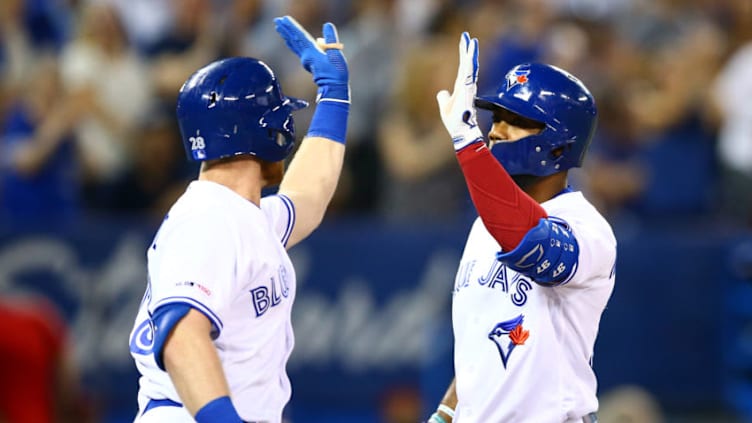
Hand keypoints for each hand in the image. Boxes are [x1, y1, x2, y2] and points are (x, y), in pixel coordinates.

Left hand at [274, 16, 349, 102]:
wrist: (334, 88)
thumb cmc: (336, 73)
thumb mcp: (336, 54)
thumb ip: (331, 39)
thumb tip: (327, 25)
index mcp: (312, 53)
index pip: (300, 36)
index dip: (292, 27)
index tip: (284, 19)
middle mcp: (306, 56)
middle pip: (294, 40)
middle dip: (286, 29)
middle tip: (277, 20)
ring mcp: (306, 60)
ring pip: (294, 45)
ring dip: (286, 35)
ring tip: (279, 27)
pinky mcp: (309, 63)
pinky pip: (297, 50)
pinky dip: (291, 43)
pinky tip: (288, 40)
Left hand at [436, 32, 482, 150]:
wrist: (461, 132)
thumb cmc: (454, 121)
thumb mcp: (444, 106)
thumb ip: (443, 97)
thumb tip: (441, 92)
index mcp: (461, 87)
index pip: (463, 68)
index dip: (464, 55)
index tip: (465, 42)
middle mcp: (467, 85)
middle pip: (467, 63)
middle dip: (467, 50)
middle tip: (467, 36)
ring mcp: (468, 87)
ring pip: (470, 66)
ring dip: (470, 53)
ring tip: (472, 40)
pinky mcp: (468, 90)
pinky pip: (469, 73)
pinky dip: (470, 61)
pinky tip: (471, 52)